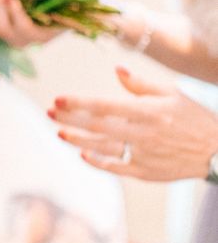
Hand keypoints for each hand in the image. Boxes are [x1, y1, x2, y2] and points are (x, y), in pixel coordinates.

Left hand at [48, 66, 217, 180]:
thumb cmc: (193, 118)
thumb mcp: (171, 94)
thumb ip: (140, 85)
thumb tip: (116, 69)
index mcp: (149, 112)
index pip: (104, 106)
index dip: (78, 102)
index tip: (57, 98)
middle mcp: (144, 134)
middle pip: (96, 127)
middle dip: (69, 119)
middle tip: (48, 112)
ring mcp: (143, 155)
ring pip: (101, 148)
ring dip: (76, 140)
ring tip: (58, 131)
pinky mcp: (146, 173)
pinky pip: (115, 168)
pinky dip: (97, 161)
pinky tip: (81, 154)